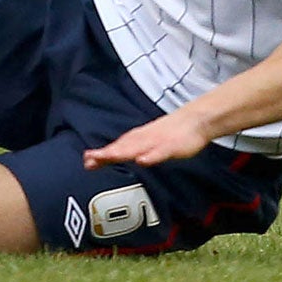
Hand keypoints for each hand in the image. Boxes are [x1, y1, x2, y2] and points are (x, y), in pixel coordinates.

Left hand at [83, 107, 212, 168]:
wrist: (194, 120)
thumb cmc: (170, 133)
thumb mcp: (149, 142)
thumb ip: (133, 150)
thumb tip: (115, 158)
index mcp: (138, 138)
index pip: (117, 147)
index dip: (102, 154)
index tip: (86, 160)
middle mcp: (144, 138)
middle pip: (123, 147)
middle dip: (106, 154)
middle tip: (89, 159)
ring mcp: (158, 141)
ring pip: (138, 148)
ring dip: (122, 152)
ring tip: (108, 157)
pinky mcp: (173, 146)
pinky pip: (161, 152)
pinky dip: (151, 156)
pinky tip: (142, 161)